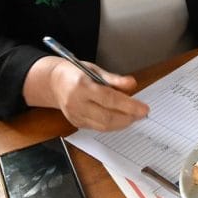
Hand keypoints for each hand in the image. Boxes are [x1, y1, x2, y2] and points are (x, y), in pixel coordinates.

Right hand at [27, 56, 149, 130]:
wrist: (53, 82)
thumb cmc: (75, 72)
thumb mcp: (95, 70)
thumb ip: (114, 79)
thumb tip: (132, 84)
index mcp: (82, 86)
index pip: (110, 99)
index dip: (129, 106)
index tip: (144, 108)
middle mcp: (76, 103)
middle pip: (106, 117)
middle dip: (128, 118)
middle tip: (141, 114)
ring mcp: (74, 115)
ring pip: (102, 126)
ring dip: (122, 123)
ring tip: (134, 116)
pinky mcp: (75, 123)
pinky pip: (97, 127)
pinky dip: (111, 125)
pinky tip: (120, 119)